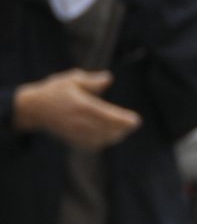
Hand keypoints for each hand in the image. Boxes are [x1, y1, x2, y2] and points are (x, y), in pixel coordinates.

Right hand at [12, 69, 140, 148]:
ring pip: (102, 139)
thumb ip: (92, 81)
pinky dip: (104, 142)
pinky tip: (110, 136)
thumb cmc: (54, 91)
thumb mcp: (71, 80)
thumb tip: (109, 78)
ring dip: (115, 136)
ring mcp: (75, 132)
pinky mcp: (72, 139)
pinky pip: (92, 145)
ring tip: (123, 129)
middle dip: (123, 128)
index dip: (123, 120)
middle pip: (108, 129)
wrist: (33, 108)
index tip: (136, 120)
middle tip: (132, 123)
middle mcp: (79, 121)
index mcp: (81, 105)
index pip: (107, 115)